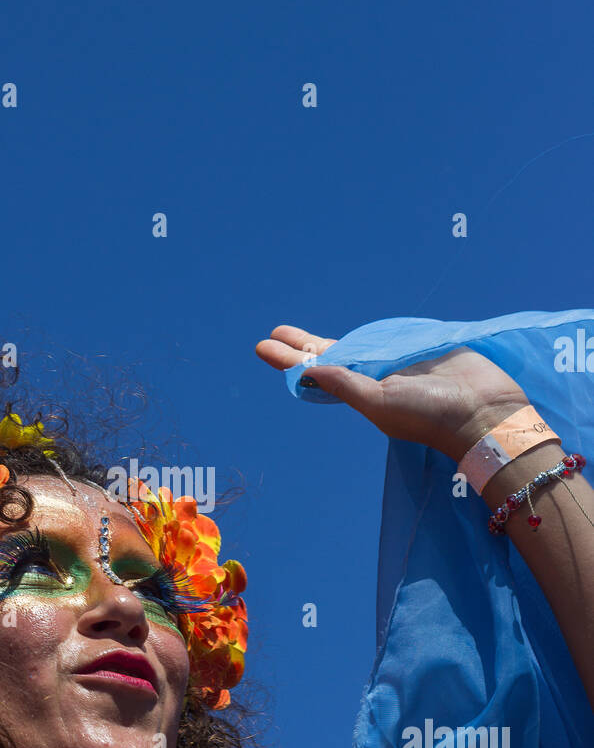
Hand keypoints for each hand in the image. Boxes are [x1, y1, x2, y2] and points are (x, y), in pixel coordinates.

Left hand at [256, 325, 530, 462]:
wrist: (484, 410)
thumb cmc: (430, 413)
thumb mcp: (381, 403)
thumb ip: (345, 385)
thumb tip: (306, 371)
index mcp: (360, 391)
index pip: (316, 372)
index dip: (289, 360)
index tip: (262, 346)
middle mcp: (373, 376)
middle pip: (329, 356)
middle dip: (301, 346)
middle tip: (276, 333)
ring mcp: (396, 362)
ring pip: (353, 346)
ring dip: (328, 341)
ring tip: (300, 335)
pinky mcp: (419, 349)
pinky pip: (385, 339)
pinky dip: (366, 336)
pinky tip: (353, 335)